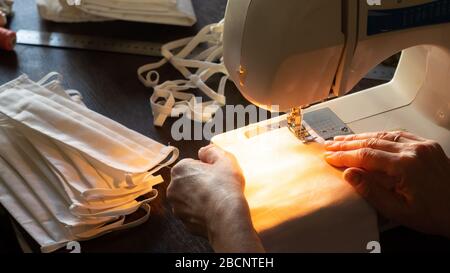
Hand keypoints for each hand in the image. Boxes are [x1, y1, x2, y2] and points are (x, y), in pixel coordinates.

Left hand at [167, 145, 263, 252]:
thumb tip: (203, 151)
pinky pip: (193, 213)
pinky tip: (213, 211)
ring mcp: (177, 207)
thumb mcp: (224, 159)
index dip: (206, 168)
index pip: (192, 164)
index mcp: (180, 169)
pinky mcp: (184, 222)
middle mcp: (173, 188)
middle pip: (188, 181)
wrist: (226, 217)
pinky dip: (200, 212)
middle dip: (200, 182)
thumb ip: (211, 150)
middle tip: (217, 186)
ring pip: (189, 198)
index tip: (216, 174)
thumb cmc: (225, 186)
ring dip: (199, 197)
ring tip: (216, 200)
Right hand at [324, 131, 449, 237]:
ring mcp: (422, 146)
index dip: (344, 156)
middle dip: (347, 144)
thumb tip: (350, 174)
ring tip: (343, 139)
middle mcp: (414, 151)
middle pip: (372, 142)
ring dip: (361, 137)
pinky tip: (370, 136)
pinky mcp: (427, 146)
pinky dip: (381, 135)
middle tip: (330, 145)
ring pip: (384, 135)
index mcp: (406, 166)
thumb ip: (371, 191)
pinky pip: (400, 134)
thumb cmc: (435, 214)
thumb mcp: (398, 211)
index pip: (366, 156)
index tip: (330, 157)